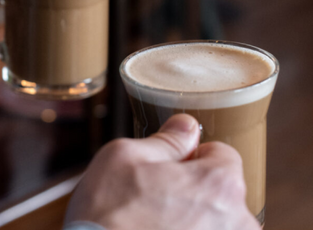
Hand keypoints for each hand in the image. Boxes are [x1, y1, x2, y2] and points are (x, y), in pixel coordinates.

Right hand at [65, 114, 259, 229]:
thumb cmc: (107, 214)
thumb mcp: (125, 156)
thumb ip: (166, 140)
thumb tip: (187, 127)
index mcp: (220, 184)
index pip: (222, 154)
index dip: (191, 156)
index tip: (168, 168)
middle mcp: (237, 222)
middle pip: (221, 191)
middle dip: (193, 190)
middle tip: (154, 199)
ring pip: (215, 222)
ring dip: (192, 220)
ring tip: (153, 225)